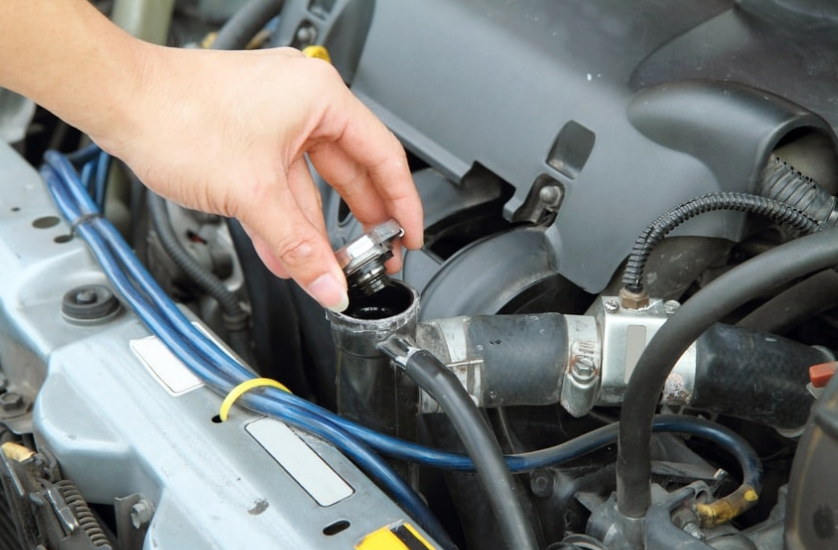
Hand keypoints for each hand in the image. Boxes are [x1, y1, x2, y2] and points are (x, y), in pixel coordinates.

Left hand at [95, 45, 422, 311]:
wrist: (119, 102)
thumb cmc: (178, 114)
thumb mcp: (254, 193)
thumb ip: (298, 247)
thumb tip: (329, 283)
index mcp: (321, 98)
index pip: (383, 158)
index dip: (401, 205)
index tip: (408, 237)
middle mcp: (304, 103)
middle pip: (351, 172)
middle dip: (358, 222)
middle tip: (373, 258)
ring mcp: (276, 118)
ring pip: (312, 184)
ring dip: (314, 229)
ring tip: (325, 267)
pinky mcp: (251, 134)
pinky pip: (282, 181)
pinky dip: (285, 216)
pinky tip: (287, 251)